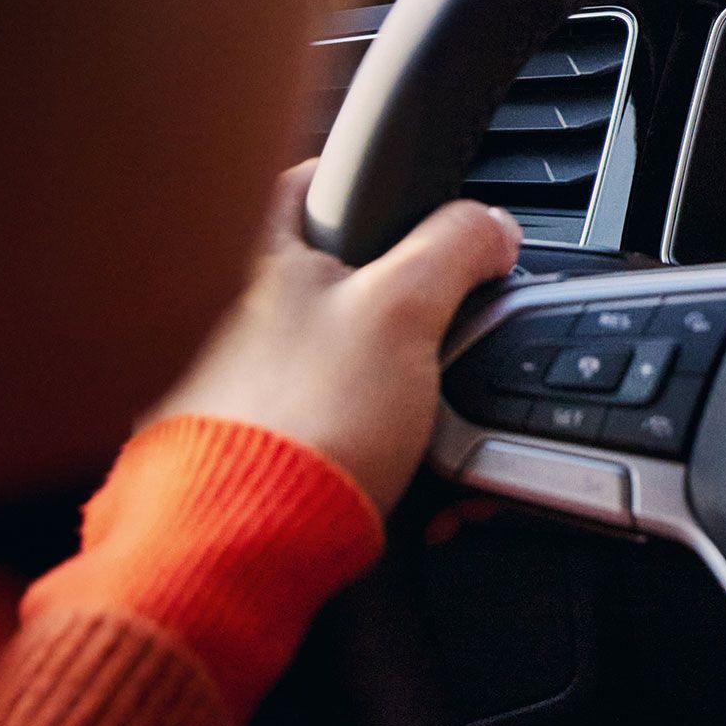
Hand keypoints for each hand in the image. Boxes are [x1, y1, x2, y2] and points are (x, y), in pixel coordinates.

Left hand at [146, 159, 521, 511]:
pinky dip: (369, 439)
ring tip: (429, 411)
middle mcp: (232, 317)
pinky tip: (395, 460)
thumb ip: (455, 248)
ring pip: (338, 362)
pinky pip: (328, 427)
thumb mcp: (405, 308)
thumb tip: (493, 226)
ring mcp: (238, 389)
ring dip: (392, 383)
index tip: (408, 198)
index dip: (361, 180)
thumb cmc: (301, 421)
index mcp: (259, 260)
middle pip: (333, 280)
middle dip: (396, 302)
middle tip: (442, 320)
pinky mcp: (254, 449)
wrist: (245, 545)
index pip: (305, 182)